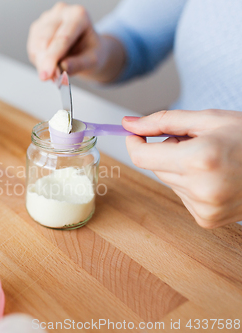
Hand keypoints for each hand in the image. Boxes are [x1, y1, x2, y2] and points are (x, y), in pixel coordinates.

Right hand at [27, 2, 124, 81]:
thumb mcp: (93, 60)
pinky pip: (32, 49)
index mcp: (79, 15)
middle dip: (46, 63)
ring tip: (54, 74)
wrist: (86, 49)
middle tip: (51, 79)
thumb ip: (79, 64)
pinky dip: (39, 61)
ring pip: (36, 45)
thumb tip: (63, 68)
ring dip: (42, 64)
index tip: (47, 75)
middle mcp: (62, 12)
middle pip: (46, 40)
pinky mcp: (37, 28)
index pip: (62, 38)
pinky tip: (49, 64)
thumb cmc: (91, 51)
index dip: (52, 58)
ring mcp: (47, 19)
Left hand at [123, 109, 241, 228]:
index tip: (136, 133)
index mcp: (199, 159)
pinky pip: (182, 196)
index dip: (135, 143)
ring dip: (180, 169)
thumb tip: (127, 124)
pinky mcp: (207, 219)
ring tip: (211, 160)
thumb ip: (162, 121)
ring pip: (168, 182)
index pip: (142, 157)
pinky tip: (215, 178)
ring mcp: (205, 208)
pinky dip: (191, 185)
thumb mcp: (208, 119)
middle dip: (166, 152)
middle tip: (195, 142)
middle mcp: (201, 188)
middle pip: (155, 168)